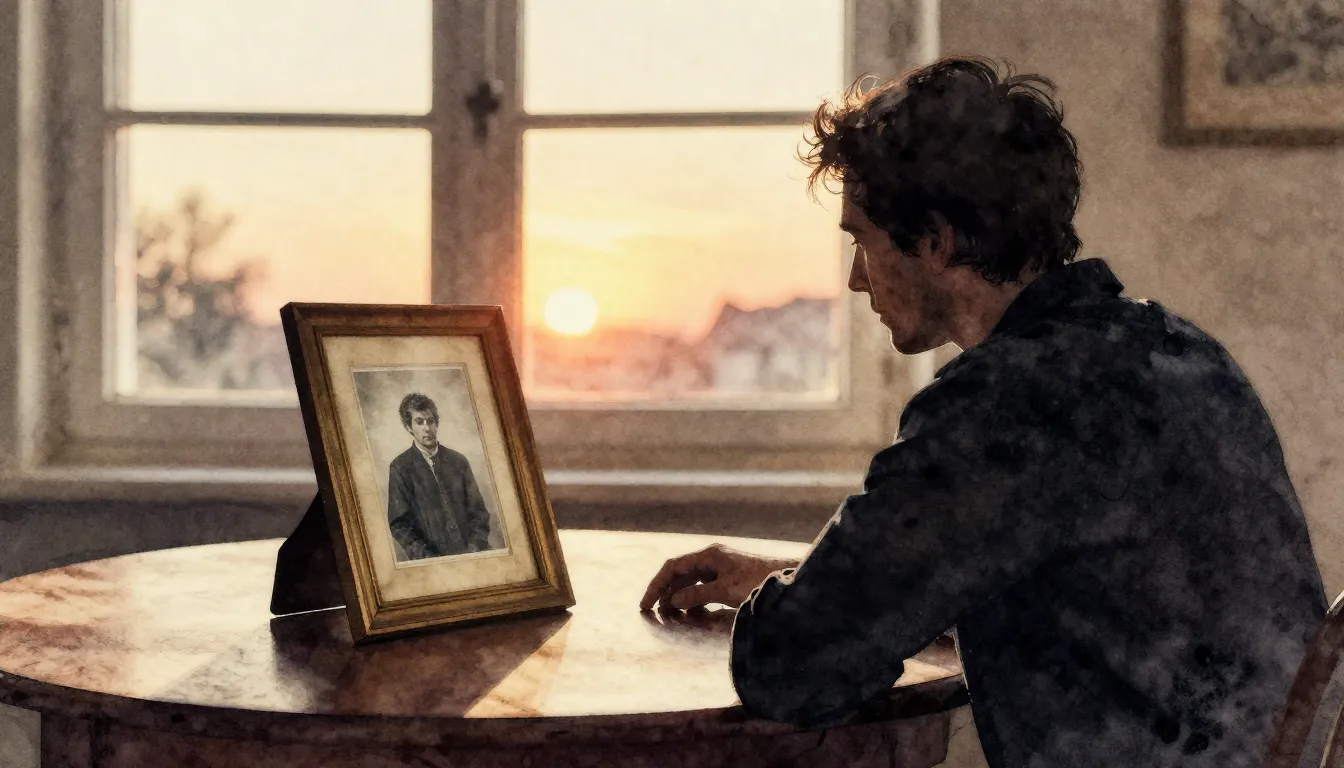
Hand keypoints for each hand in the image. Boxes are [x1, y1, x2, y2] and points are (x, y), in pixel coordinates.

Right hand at [639, 544, 798, 611]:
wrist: (786, 580)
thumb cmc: (757, 581)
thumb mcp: (725, 590)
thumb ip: (697, 595)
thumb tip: (675, 600)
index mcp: (709, 554)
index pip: (673, 567)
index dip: (657, 585)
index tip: (646, 603)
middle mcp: (712, 558)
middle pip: (680, 573)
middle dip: (666, 591)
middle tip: (653, 610)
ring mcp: (721, 567)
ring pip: (691, 580)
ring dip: (679, 595)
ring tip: (670, 613)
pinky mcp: (729, 578)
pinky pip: (704, 587)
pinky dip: (694, 598)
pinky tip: (692, 611)